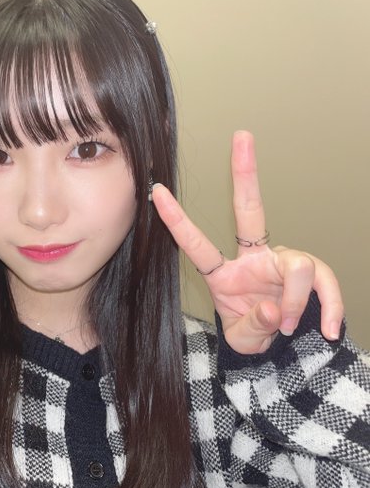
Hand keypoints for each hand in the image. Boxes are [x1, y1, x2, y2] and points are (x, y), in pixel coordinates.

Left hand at [151, 131, 343, 354]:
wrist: (285, 350)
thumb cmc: (254, 335)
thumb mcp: (244, 340)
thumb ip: (254, 327)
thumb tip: (275, 308)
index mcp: (225, 275)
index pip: (198, 245)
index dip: (177, 221)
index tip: (156, 192)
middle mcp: (253, 259)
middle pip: (250, 211)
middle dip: (245, 173)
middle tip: (241, 136)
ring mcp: (283, 262)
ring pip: (299, 265)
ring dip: (299, 301)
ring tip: (291, 327)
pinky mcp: (313, 274)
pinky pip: (326, 285)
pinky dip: (331, 309)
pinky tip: (331, 330)